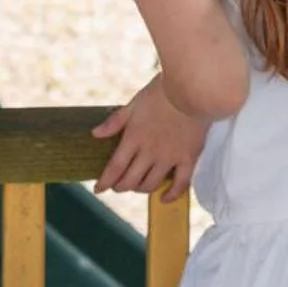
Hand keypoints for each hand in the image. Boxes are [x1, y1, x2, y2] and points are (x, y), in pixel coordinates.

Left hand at [93, 76, 207, 200]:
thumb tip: (95, 134)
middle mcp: (150, 152)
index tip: (98, 189)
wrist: (192, 88)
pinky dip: (171, 194)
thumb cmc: (162, 92)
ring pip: (151, 184)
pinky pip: (180, 184)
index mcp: (134, 137)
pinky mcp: (189, 158)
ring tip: (137, 186)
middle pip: (131, 180)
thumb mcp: (134, 103)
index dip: (105, 181)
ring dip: (141, 189)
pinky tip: (164, 197)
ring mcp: (170, 157)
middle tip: (118, 186)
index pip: (115, 167)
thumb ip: (115, 122)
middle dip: (121, 187)